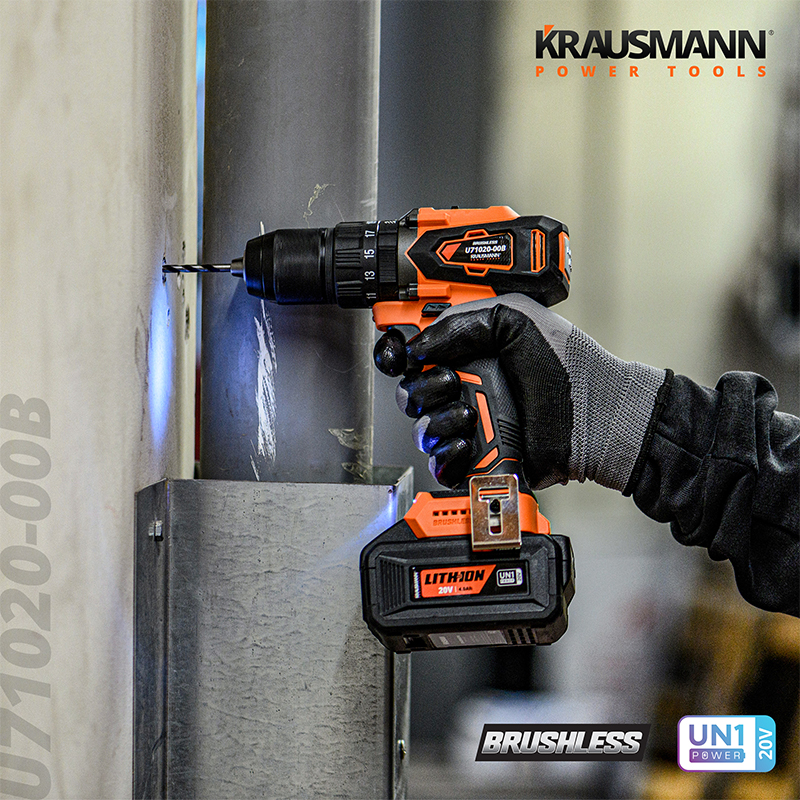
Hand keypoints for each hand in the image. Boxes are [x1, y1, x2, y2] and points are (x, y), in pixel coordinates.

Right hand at [374, 294, 666, 490]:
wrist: (593, 413)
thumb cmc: (565, 365)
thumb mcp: (514, 318)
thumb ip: (460, 323)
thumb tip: (419, 344)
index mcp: (466, 353)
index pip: (413, 353)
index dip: (397, 355)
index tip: (399, 355)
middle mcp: (462, 388)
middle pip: (409, 395)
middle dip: (422, 390)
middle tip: (452, 382)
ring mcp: (468, 425)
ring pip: (422, 431)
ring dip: (438, 423)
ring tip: (470, 415)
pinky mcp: (477, 459)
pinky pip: (440, 465)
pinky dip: (446, 457)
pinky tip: (467, 445)